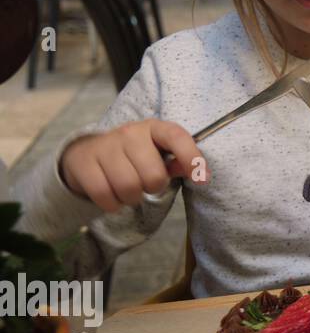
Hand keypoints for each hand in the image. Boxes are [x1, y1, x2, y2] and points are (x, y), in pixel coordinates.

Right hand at [60, 120, 205, 212]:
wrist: (87, 153)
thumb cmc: (133, 156)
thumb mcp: (158, 153)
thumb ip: (179, 162)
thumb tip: (200, 173)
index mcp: (154, 127)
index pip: (177, 137)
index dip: (192, 158)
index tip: (203, 179)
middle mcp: (130, 132)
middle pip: (153, 176)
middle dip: (153, 188)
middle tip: (145, 184)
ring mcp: (105, 146)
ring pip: (128, 188)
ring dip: (131, 198)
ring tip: (128, 189)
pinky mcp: (83, 162)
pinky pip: (104, 195)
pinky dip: (111, 204)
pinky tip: (112, 196)